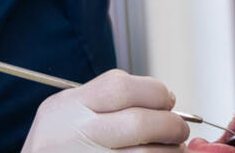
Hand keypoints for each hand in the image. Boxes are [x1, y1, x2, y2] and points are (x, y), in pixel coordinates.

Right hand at [21, 69, 189, 151]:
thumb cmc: (54, 148)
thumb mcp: (64, 113)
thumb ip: (103, 102)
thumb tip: (163, 101)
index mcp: (67, 108)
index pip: (121, 88)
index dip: (155, 92)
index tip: (167, 100)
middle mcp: (74, 135)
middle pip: (139, 122)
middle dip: (171, 125)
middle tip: (180, 129)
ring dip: (170, 152)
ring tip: (175, 149)